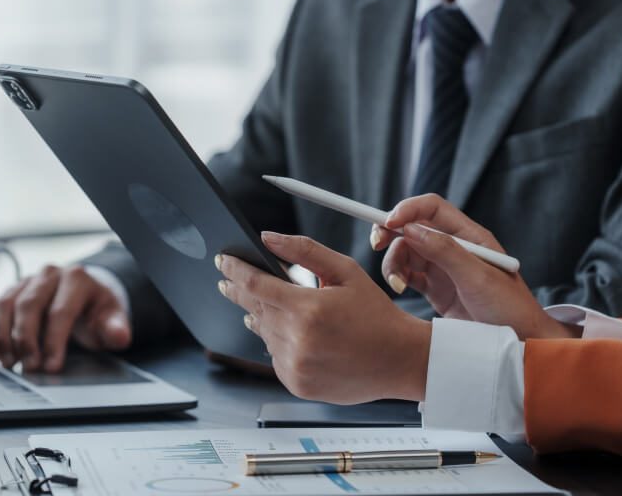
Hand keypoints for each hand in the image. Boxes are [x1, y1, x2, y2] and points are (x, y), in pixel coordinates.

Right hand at [0, 264, 131, 371]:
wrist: (85, 298)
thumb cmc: (97, 312)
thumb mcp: (112, 319)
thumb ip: (116, 329)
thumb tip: (118, 336)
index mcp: (76, 278)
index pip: (60, 310)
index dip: (54, 341)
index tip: (51, 366)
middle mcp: (48, 275)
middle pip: (28, 305)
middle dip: (25, 340)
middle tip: (28, 368)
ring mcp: (25, 281)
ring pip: (3, 304)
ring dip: (1, 337)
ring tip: (8, 363)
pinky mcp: (8, 292)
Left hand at [217, 231, 430, 403]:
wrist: (399, 360)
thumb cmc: (375, 314)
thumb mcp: (345, 272)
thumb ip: (304, 251)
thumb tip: (268, 237)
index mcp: (308, 309)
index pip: (255, 284)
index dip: (234, 270)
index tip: (222, 261)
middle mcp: (298, 340)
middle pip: (254, 308)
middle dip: (240, 291)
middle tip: (227, 280)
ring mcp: (295, 366)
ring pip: (263, 333)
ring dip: (263, 317)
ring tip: (272, 307)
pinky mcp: (296, 383)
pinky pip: (274, 357)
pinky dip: (278, 342)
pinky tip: (295, 335)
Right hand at [371, 194, 577, 339]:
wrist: (520, 343)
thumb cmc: (509, 308)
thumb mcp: (478, 278)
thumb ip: (445, 251)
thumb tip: (411, 229)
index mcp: (469, 236)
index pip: (432, 209)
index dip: (408, 210)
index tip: (388, 222)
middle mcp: (454, 247)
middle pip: (412, 228)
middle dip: (391, 233)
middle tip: (376, 245)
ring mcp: (443, 268)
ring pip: (405, 252)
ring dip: (393, 262)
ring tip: (397, 284)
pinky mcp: (434, 288)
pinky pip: (407, 274)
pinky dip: (397, 278)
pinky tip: (400, 289)